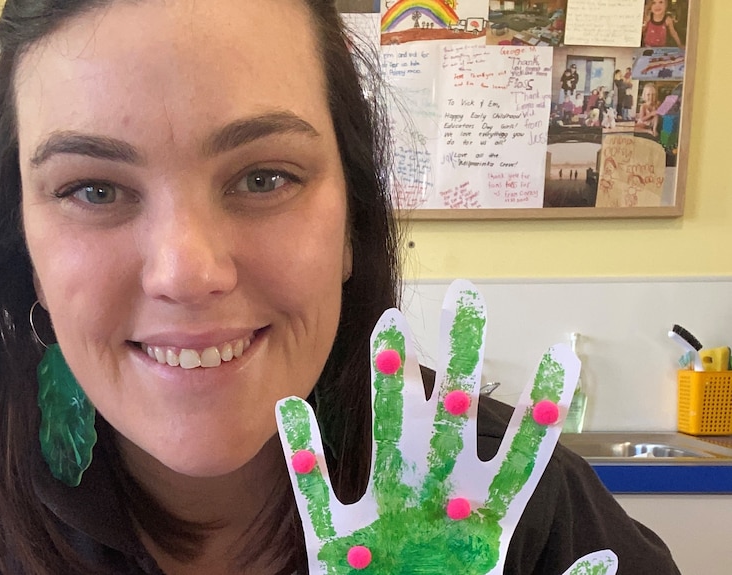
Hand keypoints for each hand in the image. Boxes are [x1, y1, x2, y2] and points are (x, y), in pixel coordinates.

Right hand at [276, 280, 616, 573]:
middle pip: (451, 420)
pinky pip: (314, 490)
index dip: (539, 407)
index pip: (520, 456)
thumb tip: (605, 557)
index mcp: (480, 521)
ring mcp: (383, 516)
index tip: (559, 352)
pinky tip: (292, 408)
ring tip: (387, 329)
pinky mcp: (335, 541)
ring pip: (385, 436)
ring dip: (385, 385)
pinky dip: (302, 453)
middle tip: (465, 299)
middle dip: (459, 361)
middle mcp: (433, 502)